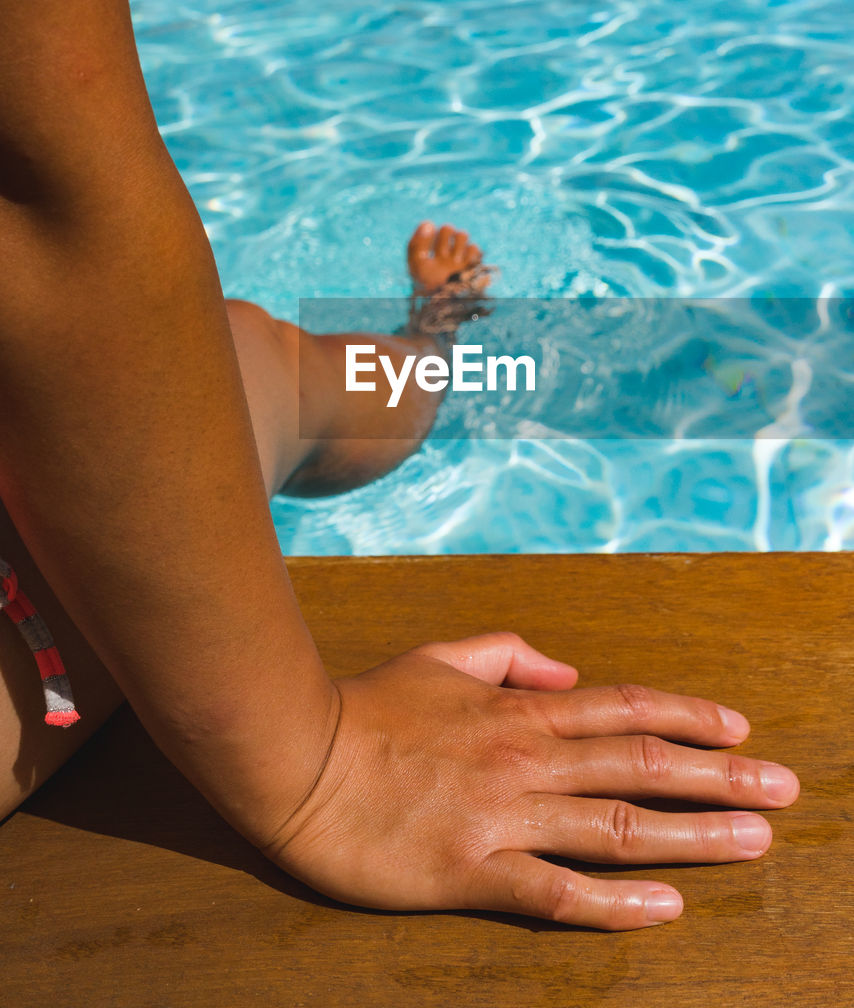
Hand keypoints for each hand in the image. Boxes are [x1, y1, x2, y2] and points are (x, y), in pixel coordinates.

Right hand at [266, 633, 798, 930]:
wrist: (295, 761)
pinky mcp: (473, 872)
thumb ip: (507, 653)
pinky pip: (557, 892)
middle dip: (721, 775)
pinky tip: (665, 909)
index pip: (624, 708)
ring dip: (694, 834)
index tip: (739, 728)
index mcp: (518, 709)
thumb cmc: (366, 709)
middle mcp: (525, 759)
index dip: (689, 716)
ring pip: (618, 825)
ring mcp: (503, 816)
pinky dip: (616, 903)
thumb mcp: (439, 657)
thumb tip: (565, 673)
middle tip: (784, 787)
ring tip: (755, 839)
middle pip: (642, 765)